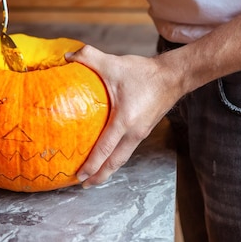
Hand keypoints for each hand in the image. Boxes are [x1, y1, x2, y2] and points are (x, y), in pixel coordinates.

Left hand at [66, 44, 180, 188]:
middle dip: (99, 176)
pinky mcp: (144, 130)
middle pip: (115, 162)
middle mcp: (134, 132)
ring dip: (108, 168)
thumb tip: (67, 57)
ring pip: (122, 158)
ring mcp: (141, 133)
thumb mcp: (114, 63)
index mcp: (125, 121)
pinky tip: (107, 155)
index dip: (91, 164)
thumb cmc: (144, 73)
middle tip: (83, 184)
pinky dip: (115, 157)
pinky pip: (127, 149)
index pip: (105, 149)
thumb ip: (89, 57)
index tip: (79, 176)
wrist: (173, 76)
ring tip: (93, 175)